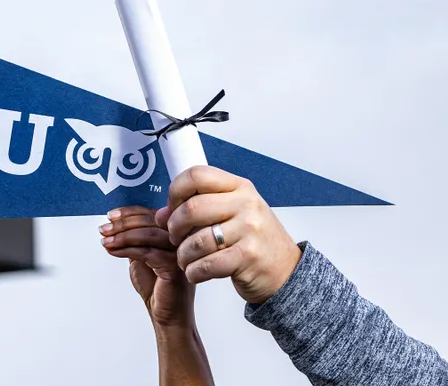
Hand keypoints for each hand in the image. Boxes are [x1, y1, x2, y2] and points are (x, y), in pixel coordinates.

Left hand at [101, 205, 194, 327]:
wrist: (166, 315)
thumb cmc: (156, 286)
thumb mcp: (141, 255)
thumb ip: (134, 238)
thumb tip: (114, 222)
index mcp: (175, 233)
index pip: (151, 213)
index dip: (129, 212)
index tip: (110, 216)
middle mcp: (182, 240)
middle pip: (150, 221)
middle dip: (122, 224)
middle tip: (104, 229)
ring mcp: (181, 253)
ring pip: (148, 234)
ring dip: (122, 236)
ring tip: (106, 241)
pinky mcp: (175, 267)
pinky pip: (147, 252)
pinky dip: (126, 249)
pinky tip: (113, 251)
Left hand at [157, 166, 301, 304]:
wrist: (286, 271)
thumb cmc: (254, 241)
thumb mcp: (232, 214)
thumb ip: (198, 209)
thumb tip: (160, 215)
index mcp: (240, 187)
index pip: (196, 175)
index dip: (175, 191)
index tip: (172, 208)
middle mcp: (246, 204)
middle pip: (192, 208)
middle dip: (174, 227)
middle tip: (175, 238)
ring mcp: (250, 230)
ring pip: (196, 240)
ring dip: (183, 254)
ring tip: (185, 259)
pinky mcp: (248, 257)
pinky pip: (207, 264)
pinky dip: (194, 271)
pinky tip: (195, 272)